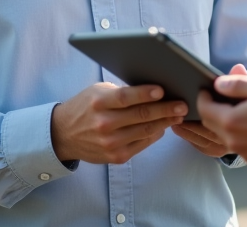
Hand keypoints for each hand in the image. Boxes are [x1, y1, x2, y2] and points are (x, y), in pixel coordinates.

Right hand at [50, 82, 186, 164]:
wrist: (64, 134)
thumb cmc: (86, 107)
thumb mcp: (98, 92)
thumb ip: (121, 92)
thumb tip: (153, 91)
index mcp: (98, 102)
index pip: (125, 97)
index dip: (145, 94)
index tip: (162, 90)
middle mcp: (104, 123)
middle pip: (141, 115)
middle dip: (165, 109)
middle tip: (182, 105)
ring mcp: (110, 142)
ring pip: (145, 131)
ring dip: (165, 122)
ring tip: (178, 115)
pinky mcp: (115, 157)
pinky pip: (141, 144)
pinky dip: (154, 135)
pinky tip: (163, 127)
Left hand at [197, 75, 246, 174]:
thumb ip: (238, 83)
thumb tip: (218, 84)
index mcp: (232, 122)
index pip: (204, 109)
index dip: (203, 96)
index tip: (207, 89)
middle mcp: (236, 142)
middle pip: (213, 125)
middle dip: (214, 110)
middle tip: (224, 97)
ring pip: (231, 137)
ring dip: (232, 124)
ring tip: (246, 110)